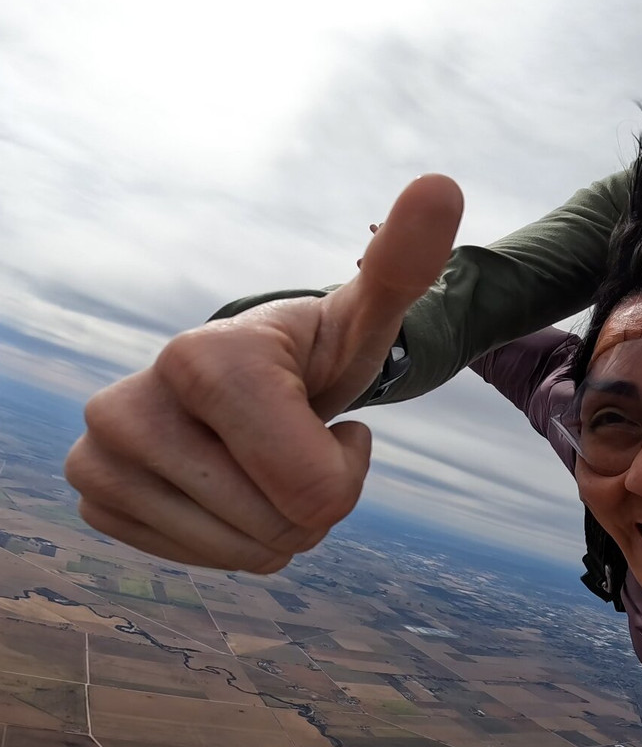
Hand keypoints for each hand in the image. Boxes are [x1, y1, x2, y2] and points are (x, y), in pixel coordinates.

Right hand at [64, 175, 462, 572]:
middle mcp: (125, 407)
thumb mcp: (367, 315)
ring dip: (277, 522)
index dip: (346, 468)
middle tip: (296, 443)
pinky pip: (203, 561)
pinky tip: (225, 484)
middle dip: (313, 500)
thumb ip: (405, 261)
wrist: (248, 376)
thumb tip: (443, 185)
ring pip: (243, 552)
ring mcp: (98, 456)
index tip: (329, 417)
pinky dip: (233, 539)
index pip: (316, 491)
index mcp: (202, 361)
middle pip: (282, 527)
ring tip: (261, 460)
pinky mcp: (94, 496)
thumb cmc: (315, 352)